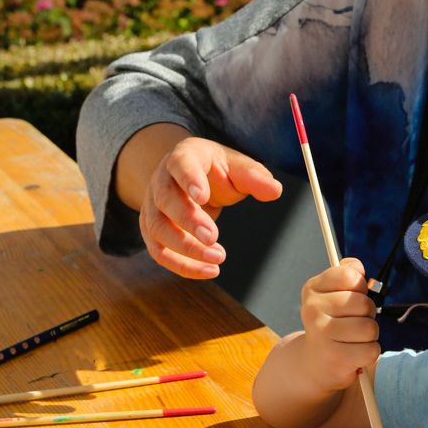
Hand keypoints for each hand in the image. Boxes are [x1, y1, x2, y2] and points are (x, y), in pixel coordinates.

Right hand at [139, 136, 282, 278]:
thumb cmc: (216, 172)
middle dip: (189, 220)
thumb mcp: (237, 167)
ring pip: (157, 229)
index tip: (202, 196)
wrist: (190, 178)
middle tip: (212, 237)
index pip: (181, 165)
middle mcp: (161, 180)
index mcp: (184, 157)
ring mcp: (152, 206)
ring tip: (218, 258)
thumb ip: (255, 177)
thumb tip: (275, 190)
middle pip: (166, 200)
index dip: (189, 180)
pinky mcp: (152, 229)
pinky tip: (208, 270)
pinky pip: (159, 251)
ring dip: (185, 248)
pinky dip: (182, 265)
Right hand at [299, 258, 379, 391]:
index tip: (350, 295)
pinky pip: (371, 350)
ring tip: (354, 339)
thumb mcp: (334, 294)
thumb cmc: (332, 323)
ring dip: (369, 336)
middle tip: (354, 322)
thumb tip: (358, 267)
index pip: (350, 275)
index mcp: (312, 289)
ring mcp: (322, 334)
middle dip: (367, 314)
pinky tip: (354, 354)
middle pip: (364, 304)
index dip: (359, 287)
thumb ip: (347, 274)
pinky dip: (369, 353)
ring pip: (369, 328)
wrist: (313, 362)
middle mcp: (312, 309)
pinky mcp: (335, 358)